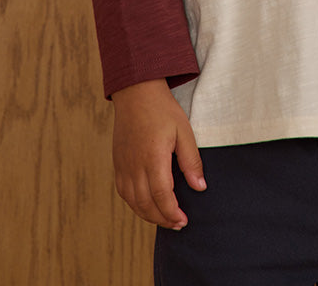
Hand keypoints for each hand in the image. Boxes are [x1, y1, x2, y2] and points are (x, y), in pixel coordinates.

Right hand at [111, 79, 205, 229]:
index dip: (172, 212)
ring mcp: (123, 165)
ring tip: (164, 218)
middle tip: (177, 224)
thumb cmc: (162, 110)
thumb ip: (191, 161)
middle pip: (145, 204)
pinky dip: (135, 204)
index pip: (161, 195)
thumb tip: (199, 187)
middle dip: (162, 219)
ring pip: (132, 201)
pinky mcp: (117, 163)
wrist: (137, 93)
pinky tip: (146, 205)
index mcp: (153, 157)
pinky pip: (123, 192)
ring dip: (148, 215)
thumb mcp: (184, 131)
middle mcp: (134, 165)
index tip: (183, 220)